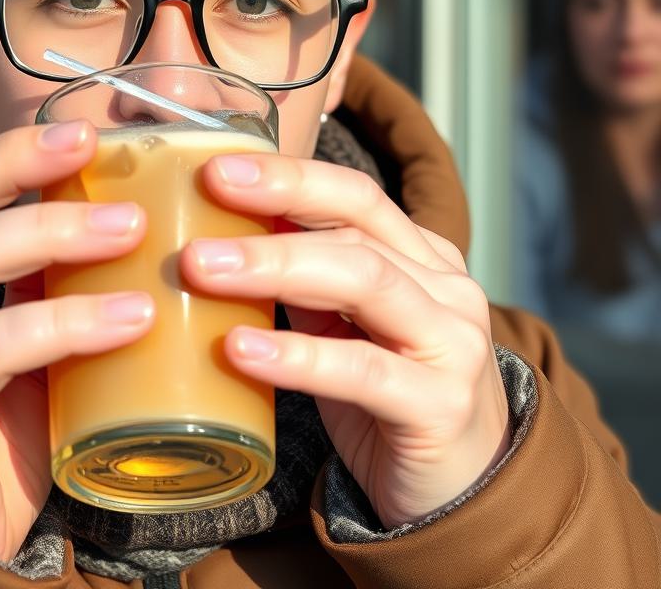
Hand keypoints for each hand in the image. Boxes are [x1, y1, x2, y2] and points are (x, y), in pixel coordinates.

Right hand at [0, 118, 155, 565]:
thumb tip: (161, 241)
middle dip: (18, 165)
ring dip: (49, 234)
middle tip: (96, 147)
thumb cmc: (19, 451)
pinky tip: (126, 321)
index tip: (88, 128)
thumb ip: (68, 305)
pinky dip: (61, 324)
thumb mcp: (47, 364)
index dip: (15, 153)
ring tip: (135, 230)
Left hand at [187, 149, 513, 528]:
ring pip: (363, 280)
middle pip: (355, 225)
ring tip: (202, 268)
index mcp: (421, 257)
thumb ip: (297, 277)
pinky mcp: (443, 407)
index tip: (215, 166)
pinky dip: (297, 356)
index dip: (287, 173)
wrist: (462, 497)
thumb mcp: (340, 324)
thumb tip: (205, 229)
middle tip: (204, 195)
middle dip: (276, 203)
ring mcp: (453, 345)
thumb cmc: (384, 400)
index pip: (353, 193)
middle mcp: (447, 289)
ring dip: (274, 266)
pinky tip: (240, 350)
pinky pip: (362, 369)